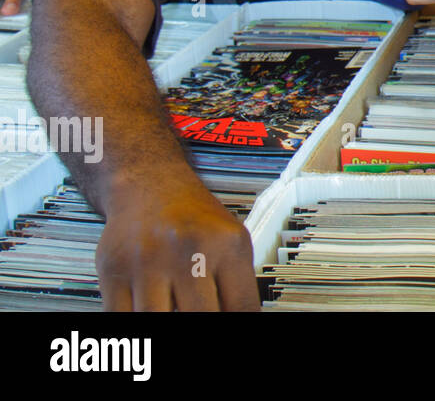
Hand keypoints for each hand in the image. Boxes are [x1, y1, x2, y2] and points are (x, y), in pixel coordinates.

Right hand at [96, 180, 258, 310]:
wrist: (150, 184)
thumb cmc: (193, 217)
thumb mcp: (230, 240)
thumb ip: (236, 284)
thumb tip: (238, 318)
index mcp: (227, 244)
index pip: (241, 307)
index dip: (238, 326)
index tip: (237, 330)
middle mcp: (188, 250)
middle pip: (200, 318)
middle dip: (203, 325)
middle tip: (199, 315)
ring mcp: (148, 262)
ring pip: (157, 322)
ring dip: (167, 323)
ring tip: (175, 310)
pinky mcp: (113, 272)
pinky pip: (122, 318)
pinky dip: (136, 322)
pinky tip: (150, 310)